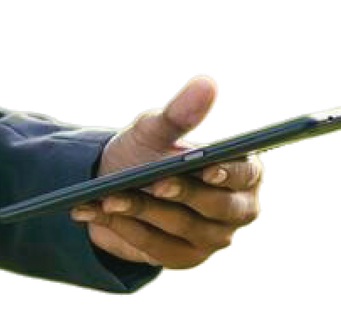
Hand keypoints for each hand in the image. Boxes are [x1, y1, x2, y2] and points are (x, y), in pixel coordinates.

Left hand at [71, 73, 264, 270]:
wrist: (115, 182)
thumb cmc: (147, 150)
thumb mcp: (155, 129)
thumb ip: (180, 112)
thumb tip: (206, 83)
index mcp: (243, 170)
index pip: (244, 173)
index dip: (227, 173)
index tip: (205, 169)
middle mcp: (237, 209)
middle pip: (217, 207)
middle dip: (182, 194)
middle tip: (152, 182)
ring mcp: (214, 238)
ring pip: (184, 228)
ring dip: (143, 211)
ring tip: (108, 198)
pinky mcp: (186, 258)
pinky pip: (158, 249)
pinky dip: (124, 229)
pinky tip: (96, 213)